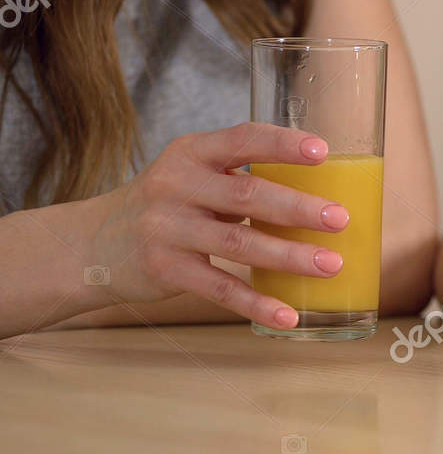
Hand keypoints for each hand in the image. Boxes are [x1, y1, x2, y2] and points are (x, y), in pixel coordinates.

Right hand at [87, 123, 350, 329]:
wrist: (91, 244)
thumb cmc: (167, 205)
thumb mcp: (192, 174)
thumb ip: (240, 176)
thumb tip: (320, 194)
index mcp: (193, 153)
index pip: (243, 138)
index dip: (283, 143)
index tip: (323, 152)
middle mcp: (177, 185)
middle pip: (247, 193)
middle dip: (298, 208)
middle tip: (340, 219)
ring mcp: (167, 228)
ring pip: (239, 243)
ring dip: (289, 256)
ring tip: (330, 265)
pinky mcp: (164, 269)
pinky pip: (219, 288)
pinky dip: (256, 303)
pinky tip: (288, 315)